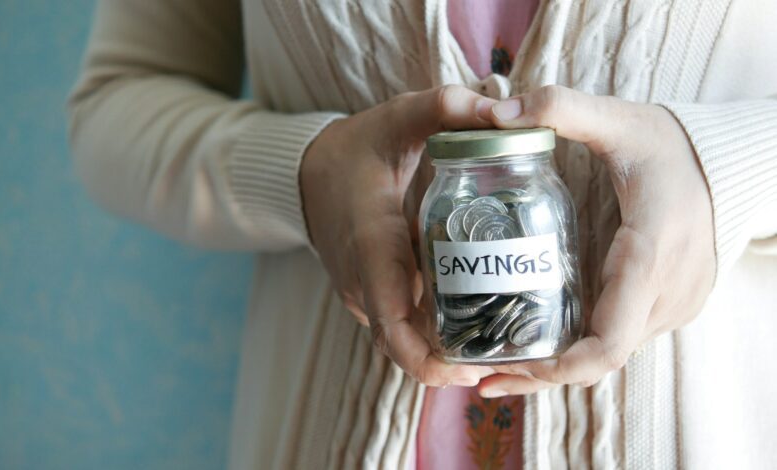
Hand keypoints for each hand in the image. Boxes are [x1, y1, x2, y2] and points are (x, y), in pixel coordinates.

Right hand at [301, 86, 496, 386]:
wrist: (306, 172)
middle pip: (404, 346)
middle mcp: (362, 282)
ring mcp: (362, 293)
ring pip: (403, 339)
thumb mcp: (397, 119)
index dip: (429, 361)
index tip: (473, 370)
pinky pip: (400, 324)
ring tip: (500, 343)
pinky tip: (474, 319)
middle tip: (505, 359)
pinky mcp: (367, 294)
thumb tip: (502, 111)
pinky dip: (432, 332)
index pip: (392, 325)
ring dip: (445, 351)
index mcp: (371, 246)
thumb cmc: (355, 149)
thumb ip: (444, 108)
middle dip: (451, 364)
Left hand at [478, 85, 715, 395]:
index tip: (509, 367)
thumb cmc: (673, 146)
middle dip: (541, 373)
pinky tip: (539, 341)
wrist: (732, 163)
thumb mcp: (619, 120)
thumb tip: (497, 111)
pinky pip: (619, 339)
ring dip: (557, 365)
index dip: (559, 367)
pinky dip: (579, 349)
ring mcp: (672, 306)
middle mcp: (665, 294)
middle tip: (481, 376)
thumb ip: (561, 109)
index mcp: (649, 256)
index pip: (608, 341)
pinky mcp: (668, 306)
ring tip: (496, 363)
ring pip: (609, 355)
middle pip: (599, 359)